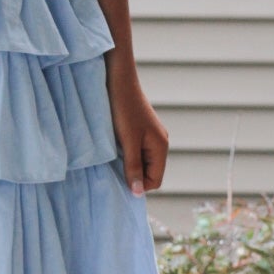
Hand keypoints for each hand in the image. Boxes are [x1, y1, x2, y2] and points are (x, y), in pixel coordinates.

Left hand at [106, 62, 168, 195]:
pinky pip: (136, 150)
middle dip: (133, 174)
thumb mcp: (128, 141)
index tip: (119, 179)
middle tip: (113, 167)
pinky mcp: (140, 130)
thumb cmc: (123, 110)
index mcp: (161, 147)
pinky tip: (114, 147)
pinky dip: (125, 153)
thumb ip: (133, 167)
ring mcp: (150, 136)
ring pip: (141, 161)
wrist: (119, 80)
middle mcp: (159, 142)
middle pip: (149, 172)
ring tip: (113, 156)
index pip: (155, 180)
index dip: (139, 185)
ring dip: (127, 163)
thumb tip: (138, 193)